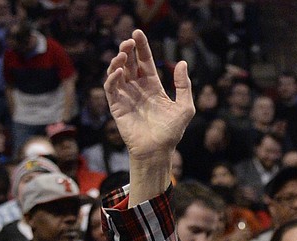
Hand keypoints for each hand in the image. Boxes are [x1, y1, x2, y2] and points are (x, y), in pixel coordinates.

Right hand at [104, 29, 194, 161]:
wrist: (158, 151)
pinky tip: (120, 71)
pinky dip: (113, 78)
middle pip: (130, 62)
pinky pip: (111, 88)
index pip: (145, 61)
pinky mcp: (116, 106)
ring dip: (118, 61)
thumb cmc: (172, 132)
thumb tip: (182, 63)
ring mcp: (126, 96)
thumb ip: (183, 86)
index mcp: (153, 86)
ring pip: (117, 72)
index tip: (138, 32)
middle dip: (127, 49)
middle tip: (129, 40)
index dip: (141, 47)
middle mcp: (138, 88)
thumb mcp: (185, 107)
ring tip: (123, 53)